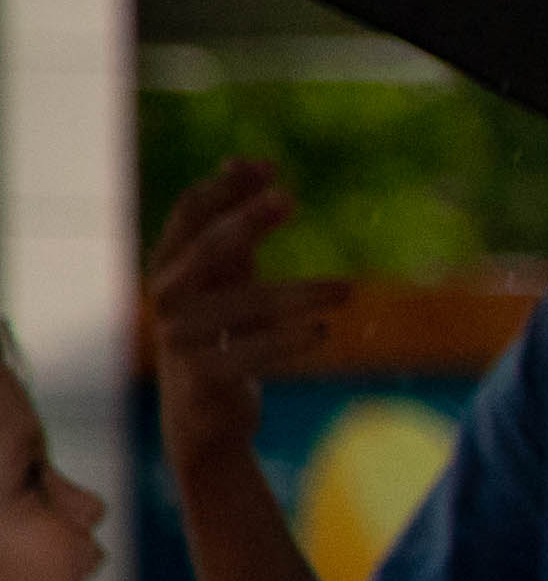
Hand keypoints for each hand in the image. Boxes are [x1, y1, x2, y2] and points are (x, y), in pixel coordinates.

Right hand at [144, 159, 330, 491]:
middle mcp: (166, 297)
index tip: (268, 165)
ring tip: (348, 291)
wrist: (202, 416)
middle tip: (291, 199)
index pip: (188, 213)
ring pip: (243, 305)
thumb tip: (250, 164)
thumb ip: (236, 231)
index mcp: (169, 265)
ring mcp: (179, 338)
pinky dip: (287, 342)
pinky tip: (322, 331)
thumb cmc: (217, 335)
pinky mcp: (203, 377)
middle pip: (206, 250)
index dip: (225, 187)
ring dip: (299, 293)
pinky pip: (249, 353)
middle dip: (247, 222)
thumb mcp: (224, 279)